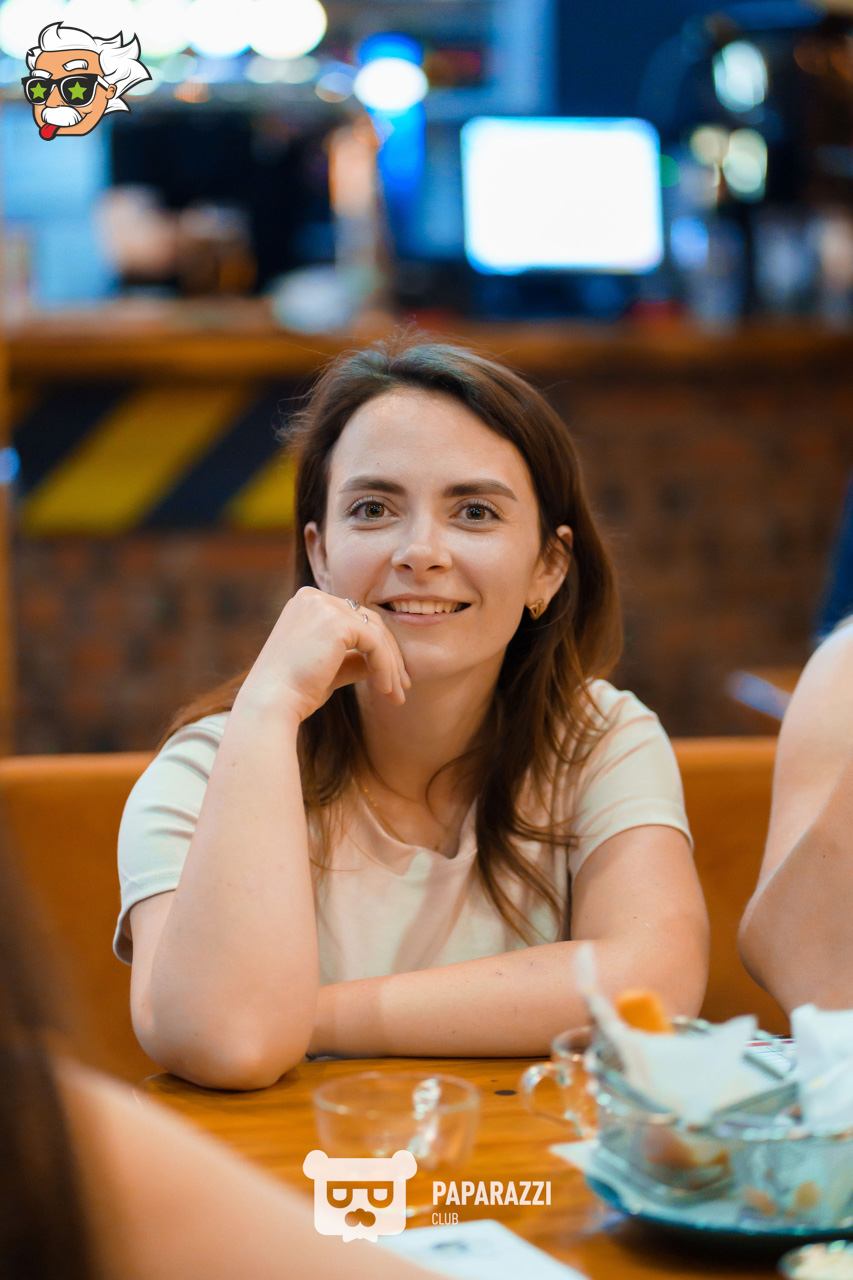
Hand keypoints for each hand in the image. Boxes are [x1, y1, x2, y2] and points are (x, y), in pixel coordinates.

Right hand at [239, 587, 410, 723]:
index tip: (389, 678)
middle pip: (368, 621)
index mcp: (306, 603)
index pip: (353, 618)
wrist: (272, 702)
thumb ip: (353, 659)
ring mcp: (324, 605)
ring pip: (376, 632)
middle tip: (401, 687)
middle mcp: (313, 597)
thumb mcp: (329, 669)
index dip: (376, 647)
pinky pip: (375, 643)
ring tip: (396, 696)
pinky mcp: (337, 621)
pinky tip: (386, 689)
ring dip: (390, 665)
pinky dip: (385, 667)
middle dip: (389, 656)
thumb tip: (382, 662)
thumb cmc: (293, 691)